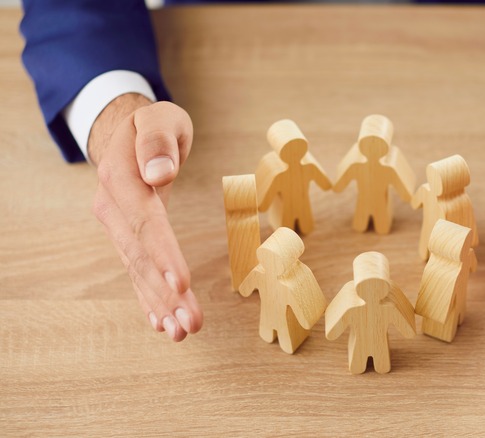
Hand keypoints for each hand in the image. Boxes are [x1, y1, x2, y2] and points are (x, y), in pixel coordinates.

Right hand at [90, 94, 201, 341]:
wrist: (125, 133)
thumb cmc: (151, 124)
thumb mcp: (158, 118)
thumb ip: (157, 141)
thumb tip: (158, 172)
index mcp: (120, 178)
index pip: (143, 221)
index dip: (162, 253)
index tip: (180, 283)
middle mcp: (113, 209)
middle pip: (141, 256)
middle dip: (165, 294)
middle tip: (190, 324)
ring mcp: (117, 227)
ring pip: (139, 271)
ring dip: (161, 304)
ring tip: (183, 332)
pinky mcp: (128, 239)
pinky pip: (137, 272)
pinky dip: (149, 300)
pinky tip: (163, 324)